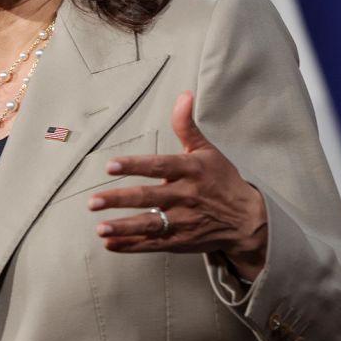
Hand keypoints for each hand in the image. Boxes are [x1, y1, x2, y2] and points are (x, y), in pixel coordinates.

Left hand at [88, 90, 268, 278]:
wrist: (246, 220)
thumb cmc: (222, 181)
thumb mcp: (207, 151)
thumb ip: (187, 126)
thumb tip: (183, 95)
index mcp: (191, 170)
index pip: (159, 166)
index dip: (134, 165)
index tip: (111, 166)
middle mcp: (186, 196)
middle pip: (149, 198)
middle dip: (120, 200)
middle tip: (93, 201)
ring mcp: (183, 221)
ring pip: (149, 225)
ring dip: (123, 227)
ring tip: (100, 228)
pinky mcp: (181, 241)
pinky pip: (152, 244)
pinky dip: (131, 245)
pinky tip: (110, 243)